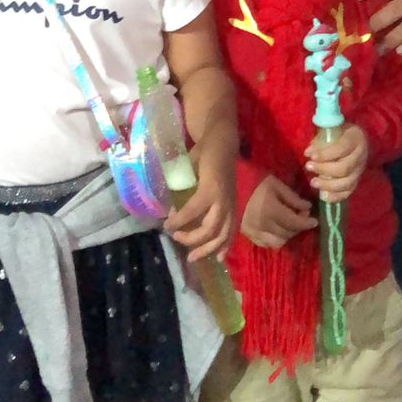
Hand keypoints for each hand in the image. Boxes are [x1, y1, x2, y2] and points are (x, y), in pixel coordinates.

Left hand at [164, 136, 234, 263]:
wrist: (224, 142)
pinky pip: (232, 230)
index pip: (192, 211)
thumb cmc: (203, 151)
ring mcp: (232, 204)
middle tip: (176, 238)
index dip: (178, 221)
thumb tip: (171, 209)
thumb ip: (180, 187)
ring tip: (192, 257)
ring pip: (222, 235)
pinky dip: (226, 246)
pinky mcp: (235, 207)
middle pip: (209, 229)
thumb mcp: (188, 165)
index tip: (165, 226)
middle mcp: (223, 200)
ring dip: (207, 249)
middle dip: (191, 239)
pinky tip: (219, 258)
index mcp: (210, 188)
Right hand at [241, 174, 317, 249]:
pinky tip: (276, 229)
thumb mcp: (275, 184)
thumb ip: (292, 197)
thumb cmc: (254, 181)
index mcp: (271, 210)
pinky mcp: (248, 235)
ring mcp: (254, 232)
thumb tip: (307, 207)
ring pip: (278, 243)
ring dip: (287, 235)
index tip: (315, 220)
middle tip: (301, 217)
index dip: (307, 223)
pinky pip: (265, 244)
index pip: (295, 222)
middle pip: (288, 234)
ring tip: (288, 224)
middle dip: (298, 227)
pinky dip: (274, 239)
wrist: (229, 186)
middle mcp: (264, 225)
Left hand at [305, 123, 368, 201]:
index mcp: (356, 138)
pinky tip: (323, 195)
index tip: (310, 156)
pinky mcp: (357, 180)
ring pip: (347, 182)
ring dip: (328, 185)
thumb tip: (308, 153)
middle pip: (344, 168)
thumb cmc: (339, 133)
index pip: (342, 148)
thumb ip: (320, 141)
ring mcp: (360, 170)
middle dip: (324, 169)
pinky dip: (336, 196)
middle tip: (308, 167)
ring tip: (313, 182)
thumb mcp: (331, 131)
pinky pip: (348, 192)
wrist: (353, 138)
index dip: (326, 154)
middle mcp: (361, 155)